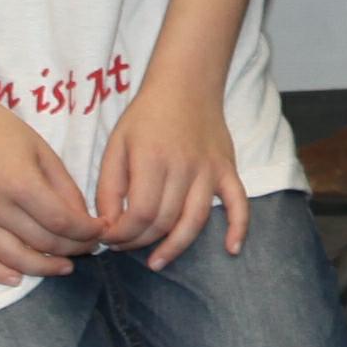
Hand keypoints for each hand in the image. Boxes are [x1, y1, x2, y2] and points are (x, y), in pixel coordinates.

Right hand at [0, 91, 100, 285]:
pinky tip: (17, 278)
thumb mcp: (42, 151)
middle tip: (89, 247)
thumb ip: (64, 187)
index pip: (61, 222)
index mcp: (20, 183)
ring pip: (13, 258)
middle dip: (73, 248)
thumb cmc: (1, 131)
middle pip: (41, 242)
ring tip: (65, 266)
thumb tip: (83, 220)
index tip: (101, 230)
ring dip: (43, 268)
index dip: (86, 231)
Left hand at [91, 75, 246, 269]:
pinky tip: (231, 249)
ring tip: (157, 262)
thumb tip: (109, 225)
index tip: (108, 238)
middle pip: (164, 221)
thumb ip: (109, 187)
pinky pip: (239, 202)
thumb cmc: (146, 116)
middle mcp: (183, 167)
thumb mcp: (116, 145)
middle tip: (124, 245)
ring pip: (194, 220)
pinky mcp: (228, 170)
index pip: (140, 213)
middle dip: (140, 241)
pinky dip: (239, 227)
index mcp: (152, 159)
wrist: (186, 85)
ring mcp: (209, 170)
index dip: (122, 234)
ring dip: (175, 246)